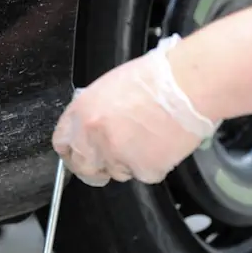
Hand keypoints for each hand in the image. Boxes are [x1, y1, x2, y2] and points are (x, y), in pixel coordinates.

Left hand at [52, 35, 217, 186]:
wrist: (189, 85)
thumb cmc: (158, 78)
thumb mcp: (111, 87)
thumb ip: (94, 112)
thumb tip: (91, 128)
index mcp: (82, 113)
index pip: (62, 143)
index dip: (72, 151)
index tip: (79, 155)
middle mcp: (93, 138)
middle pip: (84, 167)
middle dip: (95, 167)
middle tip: (113, 157)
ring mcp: (117, 156)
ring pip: (117, 172)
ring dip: (129, 162)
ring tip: (150, 137)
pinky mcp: (142, 170)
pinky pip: (145, 175)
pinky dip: (155, 164)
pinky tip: (164, 142)